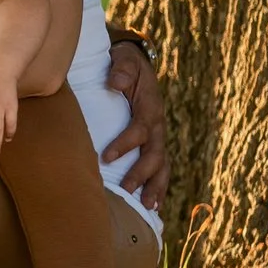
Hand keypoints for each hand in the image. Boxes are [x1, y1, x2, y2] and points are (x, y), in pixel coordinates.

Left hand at [101, 39, 168, 209]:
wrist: (137, 65)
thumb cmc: (125, 64)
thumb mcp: (124, 60)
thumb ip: (122, 69)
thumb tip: (114, 82)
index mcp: (150, 107)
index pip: (139, 130)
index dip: (124, 144)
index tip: (106, 157)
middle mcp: (157, 125)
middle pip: (154, 154)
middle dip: (141, 174)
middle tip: (126, 189)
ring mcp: (158, 137)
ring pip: (162, 166)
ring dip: (156, 187)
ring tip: (149, 207)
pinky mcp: (154, 144)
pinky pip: (159, 168)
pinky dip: (158, 186)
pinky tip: (153, 206)